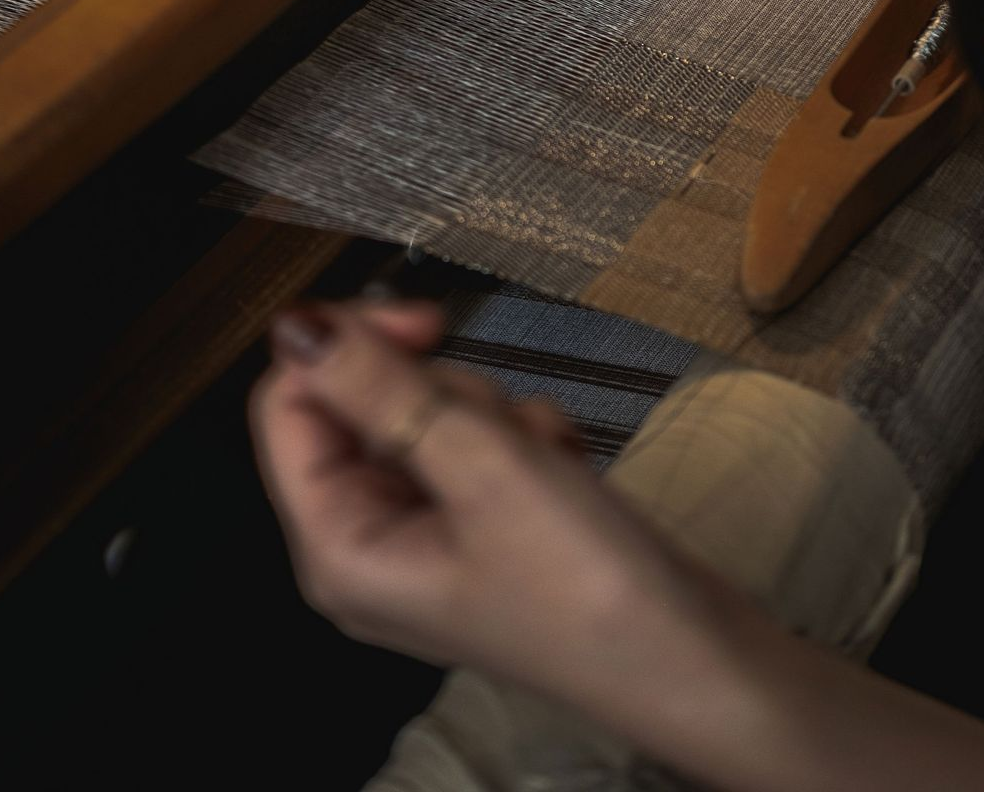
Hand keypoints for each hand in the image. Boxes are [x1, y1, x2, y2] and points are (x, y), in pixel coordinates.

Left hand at [249, 298, 718, 703]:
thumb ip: (381, 386)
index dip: (347, 346)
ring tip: (545, 464)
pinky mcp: (483, 529)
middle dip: (445, 394)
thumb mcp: (480, 465)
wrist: (695, 662)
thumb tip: (296, 322)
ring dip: (496, 417)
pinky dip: (527, 442)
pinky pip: (480, 443)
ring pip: (432, 414)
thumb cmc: (582, 581)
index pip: (288, 404)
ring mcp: (428, 537)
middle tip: (503, 435)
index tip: (430, 321)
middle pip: (365, 405)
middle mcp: (368, 543)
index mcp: (336, 544)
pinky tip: (566, 474)